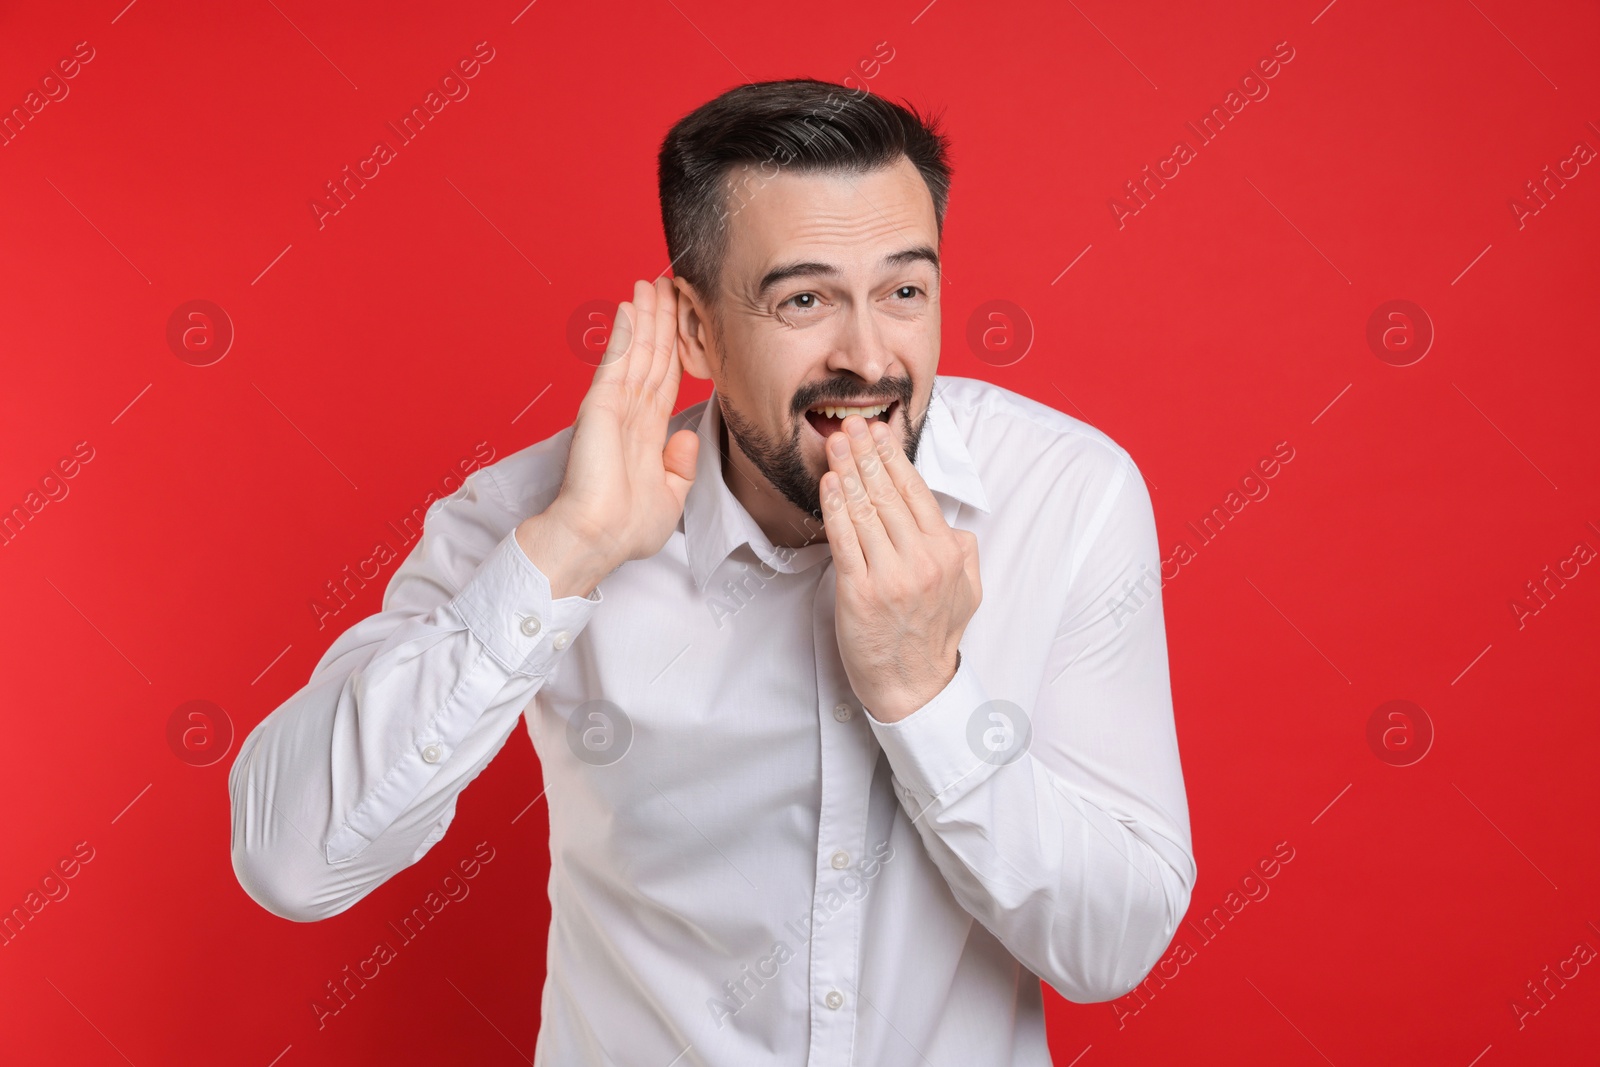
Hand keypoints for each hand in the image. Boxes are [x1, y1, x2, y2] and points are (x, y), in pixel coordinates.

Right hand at [519, 278, 697, 591]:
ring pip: (638, 350)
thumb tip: (686, 438)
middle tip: (670, 283)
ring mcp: (614, 406)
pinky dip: (625, 331)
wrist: (596, 539)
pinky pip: (617, 361)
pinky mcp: (601, 405)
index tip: (683, 320)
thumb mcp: (671, 498)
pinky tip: (631, 306)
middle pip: (653, 355)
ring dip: (647, 315)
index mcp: (646, 433)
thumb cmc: (625, 529)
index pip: (666, 379)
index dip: (676, 348)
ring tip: (654, 282)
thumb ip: (681, 466)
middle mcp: (630, 414)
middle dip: (663, 319)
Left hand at [820, 413, 981, 722]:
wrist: (913, 687)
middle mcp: (922, 561)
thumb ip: (963, 553)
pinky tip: (829, 483)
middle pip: (889, 494)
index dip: (894, 458)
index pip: (917, 493)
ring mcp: (891, 577)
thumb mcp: (968, 592)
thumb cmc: (932, 637)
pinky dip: (835, 507)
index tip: (879, 433)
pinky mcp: (860, 593)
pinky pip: (845, 541)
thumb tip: (952, 525)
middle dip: (867, 453)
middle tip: (850, 424)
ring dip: (847, 470)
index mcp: (947, 553)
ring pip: (865, 511)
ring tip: (834, 444)